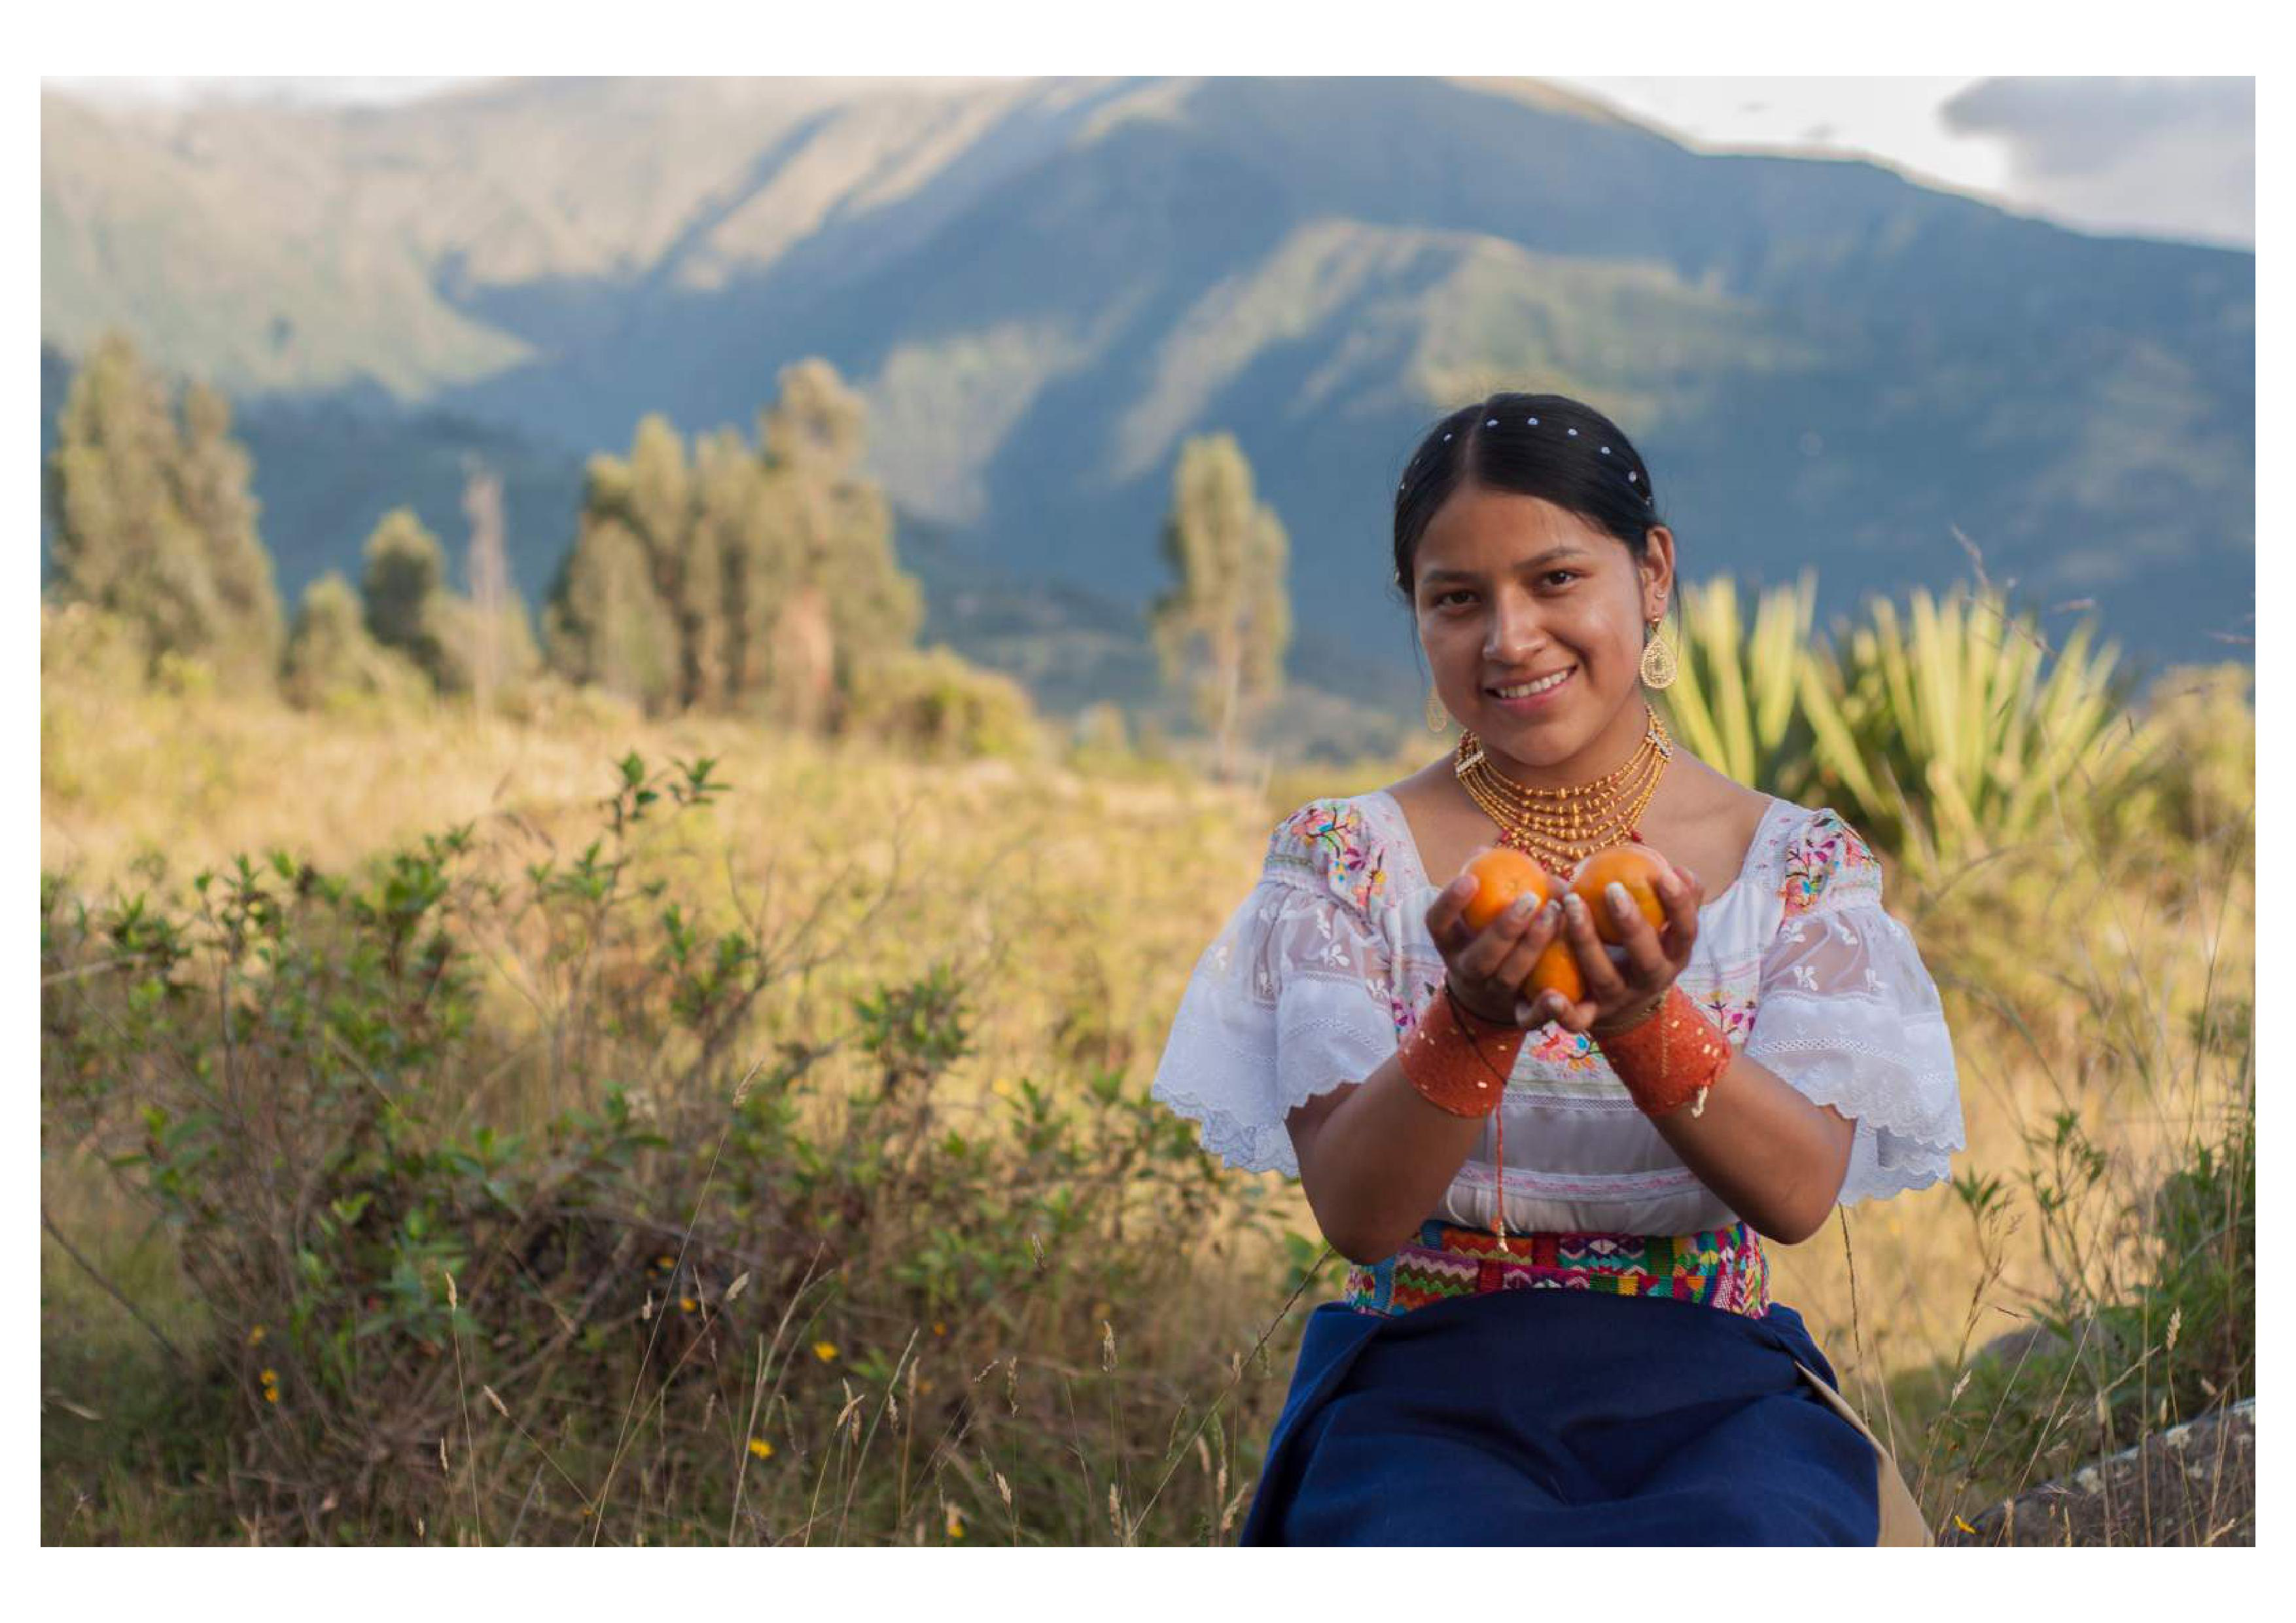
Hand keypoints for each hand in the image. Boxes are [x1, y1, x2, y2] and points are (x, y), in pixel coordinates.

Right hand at [1422, 871, 1566, 1026]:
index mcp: (1450, 944)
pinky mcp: (1518, 1018)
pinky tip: (1561, 992)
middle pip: (1481, 957)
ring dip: (1533, 948)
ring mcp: (1492, 996)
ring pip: (1508, 978)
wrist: (1490, 994)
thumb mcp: (1478, 913)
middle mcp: (1466, 971)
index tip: (1470, 878)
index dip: (1449, 903)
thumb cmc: (1488, 934)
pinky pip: (1530, 1018)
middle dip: (1504, 929)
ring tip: (1556, 915)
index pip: (1437, 923)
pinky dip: (1545, 1008)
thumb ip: (1485, 884)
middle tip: (1531, 898)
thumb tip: (1485, 850)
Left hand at [1533, 863, 1705, 1037]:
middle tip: (1613, 888)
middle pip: (1646, 959)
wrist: (1624, 1003)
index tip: (1664, 874)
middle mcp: (1650, 982)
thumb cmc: (1642, 946)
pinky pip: (1575, 1020)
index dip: (1679, 906)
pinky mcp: (1590, 1018)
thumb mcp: (1664, 927)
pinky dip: (1562, 1012)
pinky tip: (1548, 995)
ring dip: (1586, 942)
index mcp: (1673, 956)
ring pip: (1605, 978)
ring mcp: (1620, 1001)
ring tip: (1570, 903)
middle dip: (1632, 926)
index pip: (1685, 931)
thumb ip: (1673, 898)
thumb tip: (1676, 868)